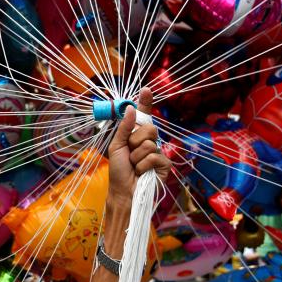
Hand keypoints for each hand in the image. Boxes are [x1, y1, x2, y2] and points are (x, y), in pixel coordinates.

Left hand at [107, 88, 170, 205]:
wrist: (123, 192)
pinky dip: (143, 165)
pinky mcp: (165, 164)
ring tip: (134, 166)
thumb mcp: (117, 146)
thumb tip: (130, 108)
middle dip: (135, 141)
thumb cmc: (119, 171)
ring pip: (149, 144)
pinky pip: (154, 156)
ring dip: (136, 157)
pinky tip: (141, 172)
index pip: (143, 117)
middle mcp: (149, 142)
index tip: (146, 90)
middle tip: (130, 153)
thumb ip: (124, 128)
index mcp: (137, 136)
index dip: (145, 103)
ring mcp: (158, 152)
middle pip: (149, 128)